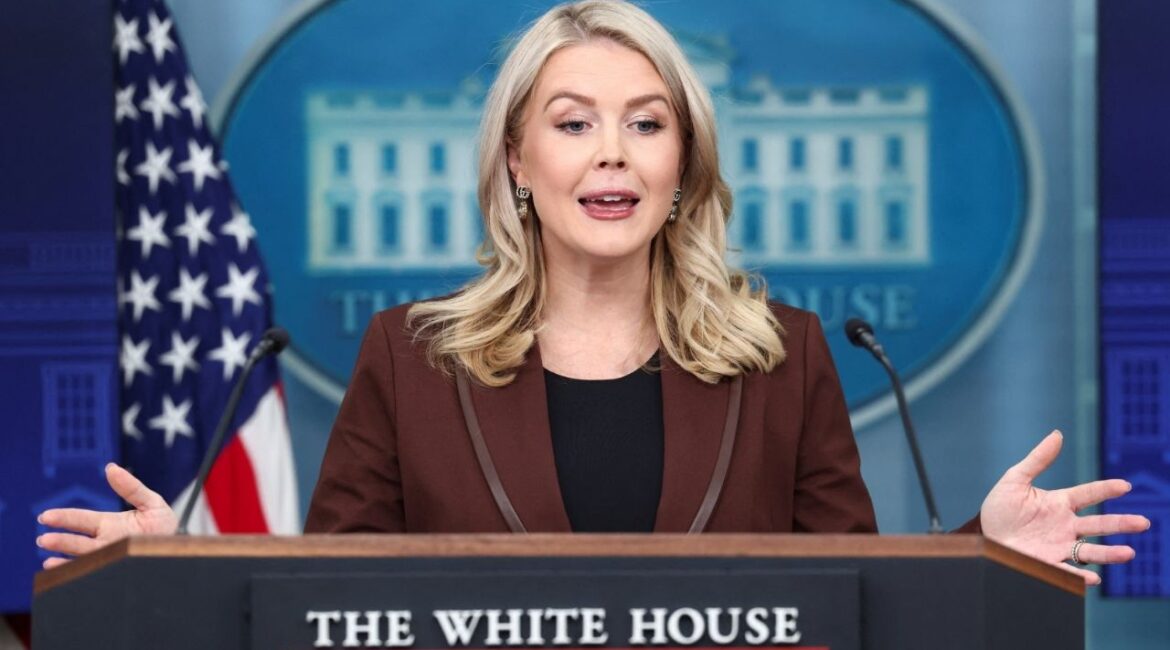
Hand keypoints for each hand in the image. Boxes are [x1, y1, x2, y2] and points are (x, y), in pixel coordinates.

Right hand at [37, 463, 177, 568]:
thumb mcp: (151, 502)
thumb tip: (111, 467)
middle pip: (78, 541)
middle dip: (60, 540)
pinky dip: (77, 571)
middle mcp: (105, 542)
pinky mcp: (117, 568)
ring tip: (49, 556)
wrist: (182, 551)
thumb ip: (131, 488)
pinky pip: (94, 573)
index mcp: (109, 524)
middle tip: (42, 539)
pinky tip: (63, 569)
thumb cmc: (164, 527)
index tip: (45, 516)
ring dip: (65, 555)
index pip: (82, 520)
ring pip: (83, 557)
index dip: (63, 518)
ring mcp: (110, 557)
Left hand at [979, 430, 1150, 584]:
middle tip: (1143, 523)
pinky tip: (1093, 577)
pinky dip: (1081, 575)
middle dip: (1121, 523)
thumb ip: (1037, 460)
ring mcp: (1059, 545)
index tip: (1124, 486)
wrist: (984, 536)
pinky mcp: (1048, 563)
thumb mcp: (1015, 480)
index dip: (1105, 489)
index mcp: (1060, 503)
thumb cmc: (1000, 508)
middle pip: (1098, 524)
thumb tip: (1057, 434)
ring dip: (1109, 553)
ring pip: (1090, 550)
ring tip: (1128, 553)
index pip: (1088, 494)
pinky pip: (1067, 570)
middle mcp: (1066, 526)